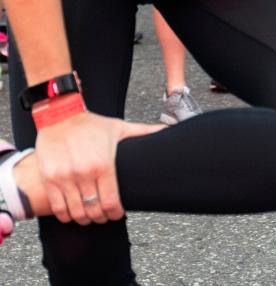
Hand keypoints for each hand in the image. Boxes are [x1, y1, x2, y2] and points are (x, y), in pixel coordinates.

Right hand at [35, 112, 163, 224]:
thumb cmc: (90, 124)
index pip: (111, 203)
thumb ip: (144, 132)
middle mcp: (83, 173)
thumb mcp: (120, 128)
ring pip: (76, 213)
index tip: (117, 213)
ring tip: (90, 215)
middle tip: (104, 215)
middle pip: (94, 211)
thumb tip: (167, 129)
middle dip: (101, 217)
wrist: (59, 115)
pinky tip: (73, 211)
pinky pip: (58, 208)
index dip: (115, 213)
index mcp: (103, 165)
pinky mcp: (49, 179)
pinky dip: (66, 215)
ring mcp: (64, 178)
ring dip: (85, 218)